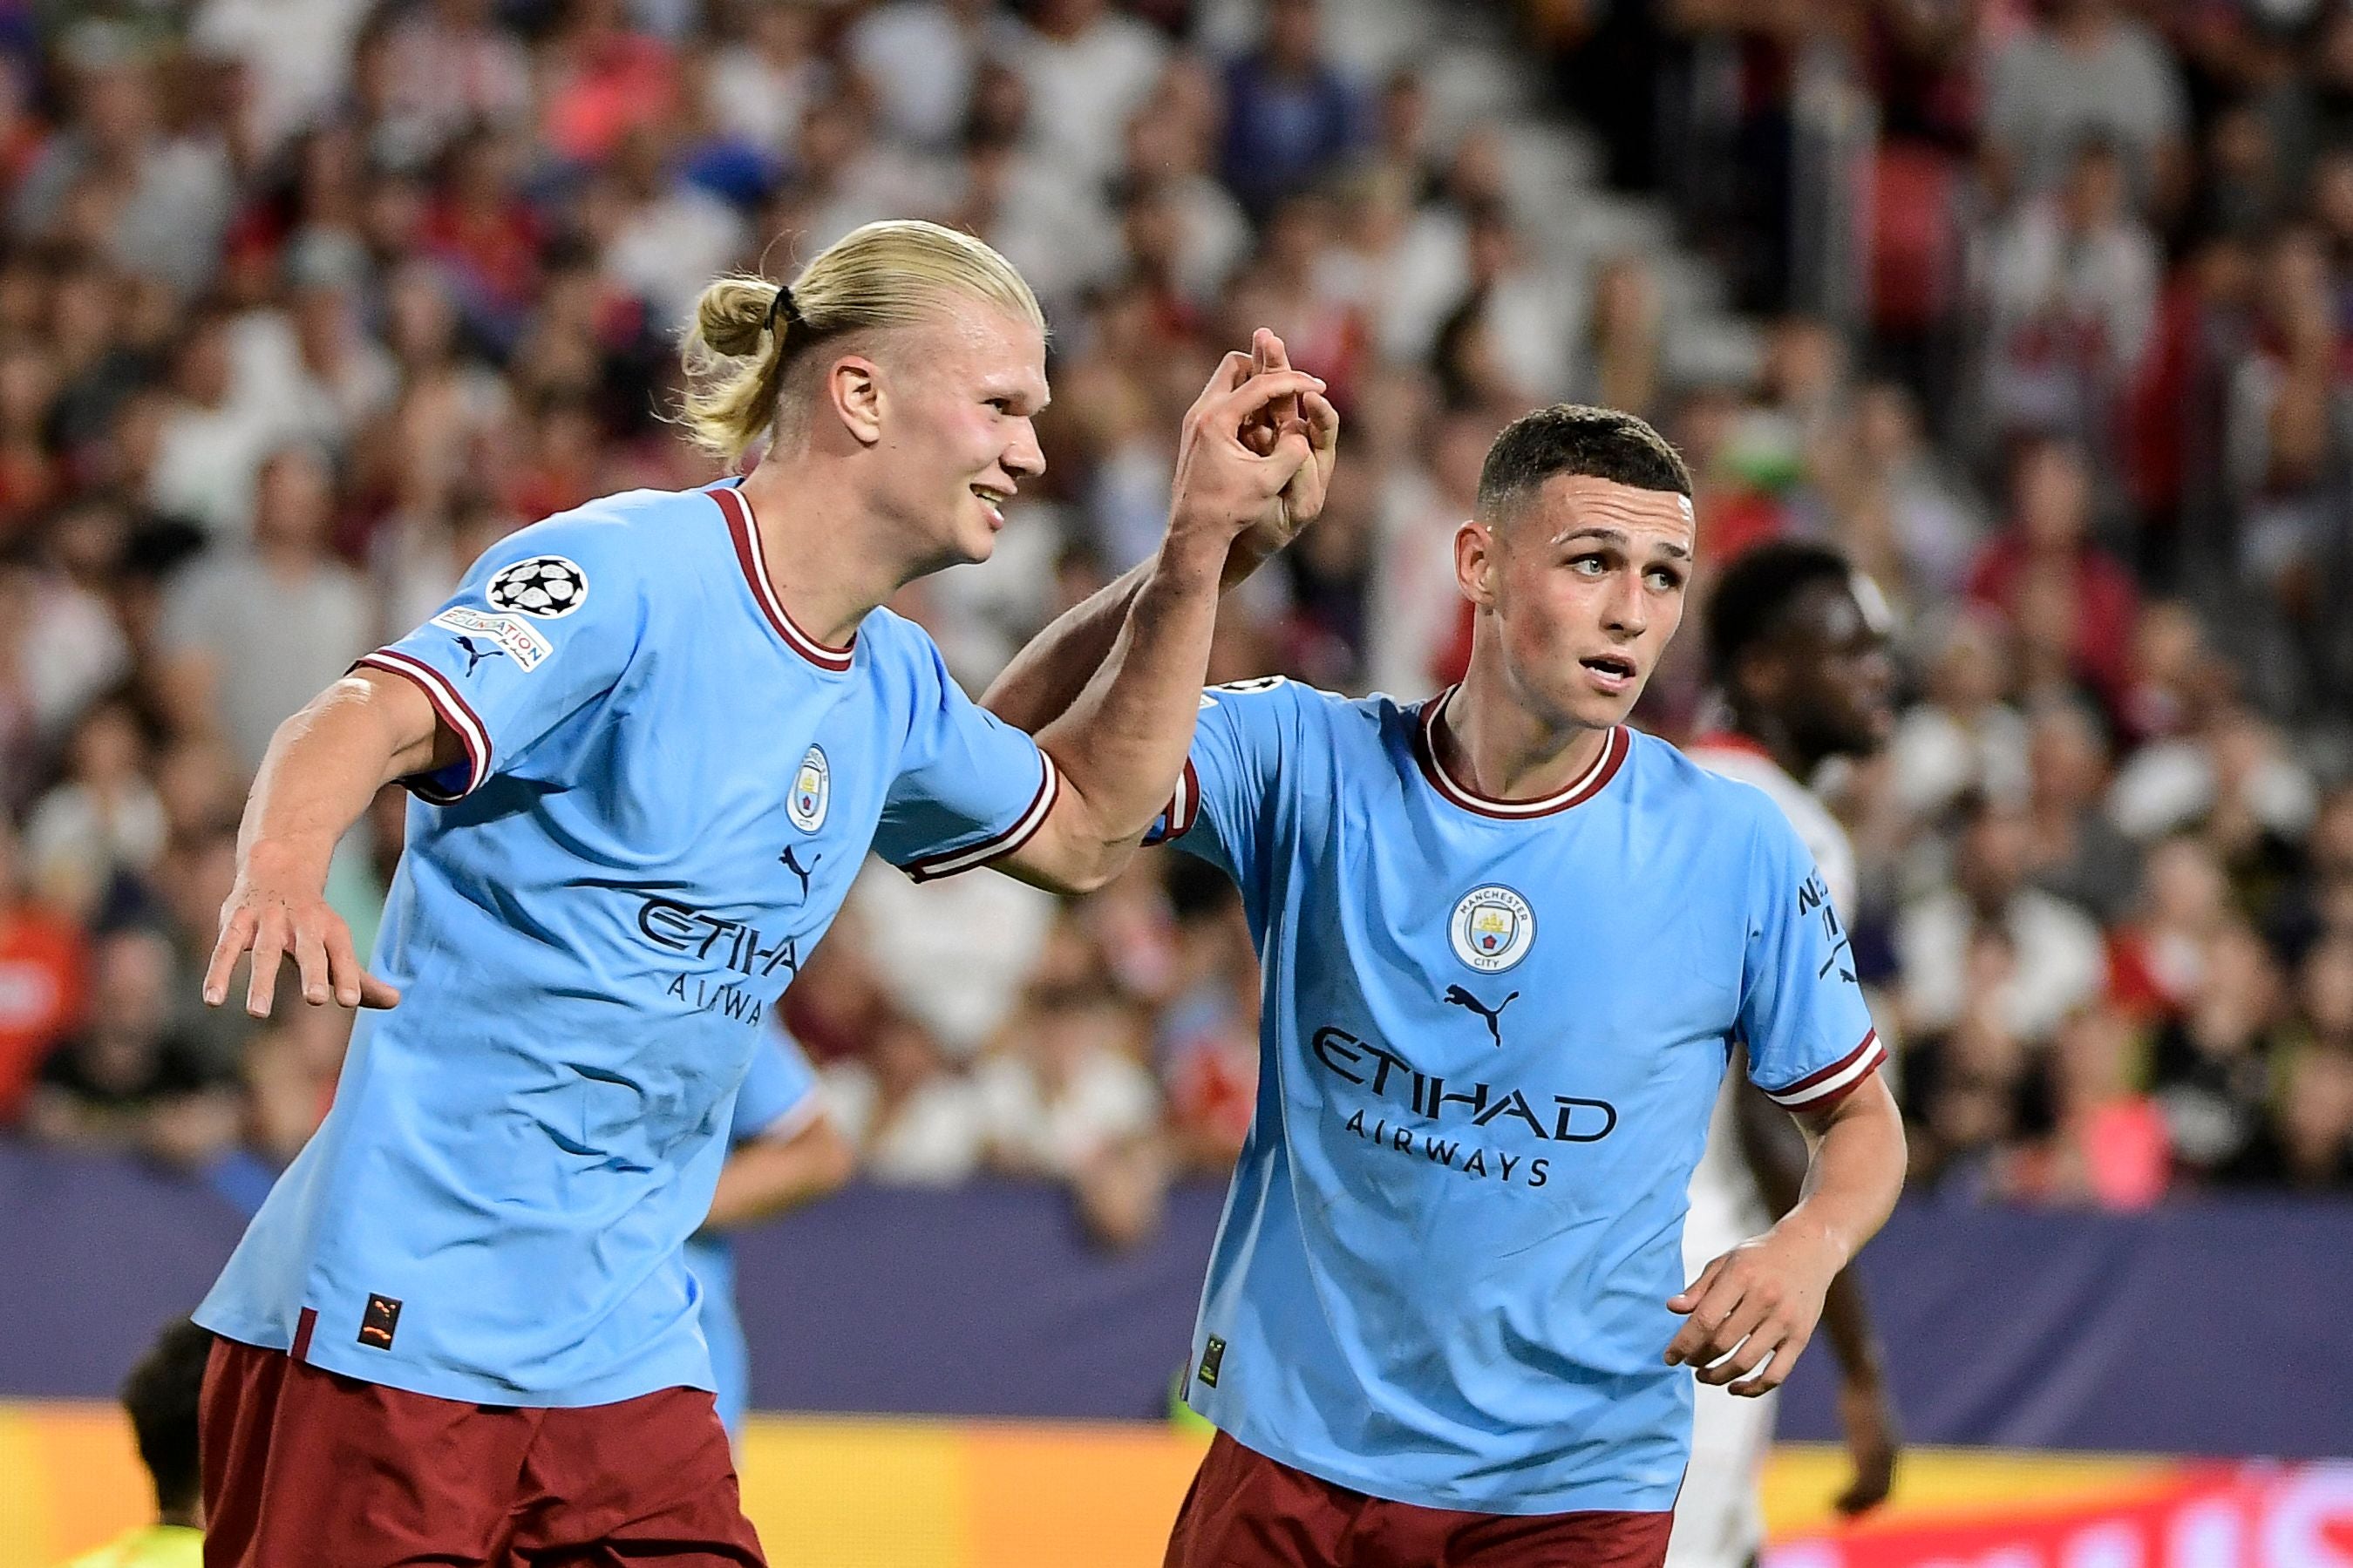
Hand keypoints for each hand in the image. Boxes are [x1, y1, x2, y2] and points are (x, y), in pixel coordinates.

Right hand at [204, 846, 399, 1016]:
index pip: (342, 954)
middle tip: (316, 999)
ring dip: (261, 981)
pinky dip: (218, 972)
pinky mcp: (236, 921)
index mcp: (330, 929)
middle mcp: (301, 923)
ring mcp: (267, 921)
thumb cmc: (311, 919)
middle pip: (308, 949)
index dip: (347, 977)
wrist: (278, 865)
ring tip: (258, 1014)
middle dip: (313, 972)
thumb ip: (358, 977)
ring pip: (264, 952)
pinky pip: (224, 949)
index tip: (351, 1002)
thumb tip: (395, 1002)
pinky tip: (212, 1000)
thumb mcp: (336, 942)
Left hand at [1169, 344, 1327, 555]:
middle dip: (1268, 369)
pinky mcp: (1196, 431)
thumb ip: (1292, 453)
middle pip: (1235, 366)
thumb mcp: (1267, 482)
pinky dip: (1246, 401)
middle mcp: (1201, 413)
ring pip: (1227, 381)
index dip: (1295, 382)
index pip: (1261, 384)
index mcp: (1217, 420)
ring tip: (1285, 400)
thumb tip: (1304, 429)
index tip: (1319, 386)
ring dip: (1256, 384)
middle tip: (1295, 384)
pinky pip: (1223, 400)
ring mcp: (1195, 421)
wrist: (1192, 533)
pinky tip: (1266, 420)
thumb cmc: (1229, 511)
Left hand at [1663, 1224, 1842, 1395]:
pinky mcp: (1801, 1337)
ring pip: (1746, 1362)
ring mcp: (1785, 1320)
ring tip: (1704, 1375)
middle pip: (1723, 1342)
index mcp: (1742, 1277)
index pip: (1705, 1319)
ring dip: (1719, 1376)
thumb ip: (1699, 1288)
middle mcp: (1765, 1299)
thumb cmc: (1758, 1257)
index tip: (1669, 1357)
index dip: (1683, 1343)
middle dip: (1698, 1358)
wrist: (1808, 1249)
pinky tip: (1734, 1388)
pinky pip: (1777, 1373)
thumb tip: (1672, 1308)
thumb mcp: (1725, 1262)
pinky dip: (1754, 1388)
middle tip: (1688, 1361)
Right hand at [1833, 1372, 1900, 1515]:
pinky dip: (1848, 1497)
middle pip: (1881, 1493)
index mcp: (1890, 1450)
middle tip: (1844, 1519)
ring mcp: (1879, 1454)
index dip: (1871, 1502)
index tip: (1854, 1511)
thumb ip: (1866, 1430)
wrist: (1864, 1379)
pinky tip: (1833, 1501)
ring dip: (1853, 1505)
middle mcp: (1890, 1456)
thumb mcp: (1865, 1417)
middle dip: (1863, 1509)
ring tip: (1835, 1512)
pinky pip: (1859, 1484)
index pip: (1887, 1486)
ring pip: (1870, 1492)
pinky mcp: (1867, 1451)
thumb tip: (1860, 1429)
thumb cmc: (1860, 1392)